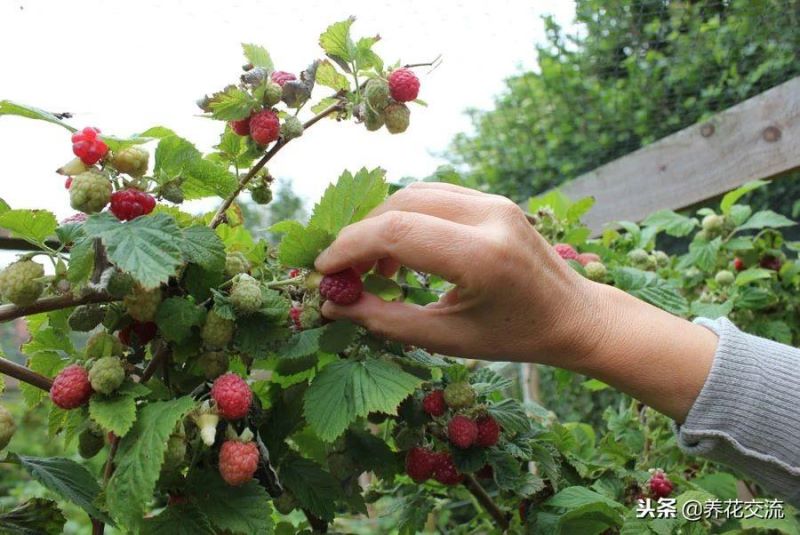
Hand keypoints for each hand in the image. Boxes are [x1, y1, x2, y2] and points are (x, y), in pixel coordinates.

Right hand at [314, 182, 601, 364]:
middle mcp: (488, 216)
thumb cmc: (513, 336)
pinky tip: (399, 251)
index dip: (349, 247)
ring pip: (413, 194)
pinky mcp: (493, 199)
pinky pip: (434, 196)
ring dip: (380, 224)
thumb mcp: (447, 338)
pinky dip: (405, 217)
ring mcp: (493, 201)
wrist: (574, 315)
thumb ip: (385, 320)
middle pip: (399, 205)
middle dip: (360, 236)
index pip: (396, 232)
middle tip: (341, 273)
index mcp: (481, 256)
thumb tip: (332, 306)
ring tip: (370, 267)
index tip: (323, 272)